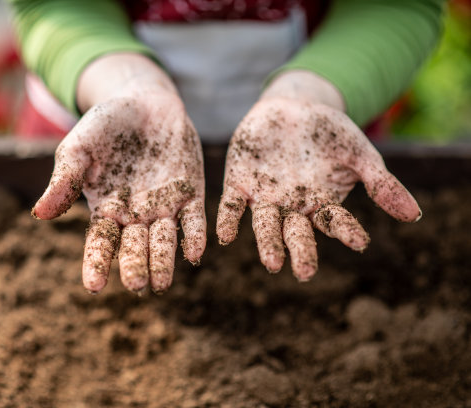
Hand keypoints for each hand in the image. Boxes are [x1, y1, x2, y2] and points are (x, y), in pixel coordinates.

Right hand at [32, 54, 205, 293]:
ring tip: (161, 283)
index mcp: (106, 210)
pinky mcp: (190, 193)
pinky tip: (195, 252)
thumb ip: (64, 179)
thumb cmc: (104, 125)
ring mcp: (164, 206)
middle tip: (136, 285)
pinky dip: (194, 235)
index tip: (94, 286)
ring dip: (164, 261)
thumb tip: (39, 213)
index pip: (100, 243)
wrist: (143, 99)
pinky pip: (193, 219)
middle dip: (135, 265)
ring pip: (164, 240)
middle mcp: (136, 215)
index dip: (96, 263)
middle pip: (134, 247)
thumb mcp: (78, 148)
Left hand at [217, 72, 420, 280]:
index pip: (335, 221)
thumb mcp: (358, 152)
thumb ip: (380, 182)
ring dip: (266, 242)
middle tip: (303, 272)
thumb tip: (414, 214)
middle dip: (300, 251)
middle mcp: (291, 207)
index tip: (360, 242)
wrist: (292, 106)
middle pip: (296, 233)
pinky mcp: (238, 183)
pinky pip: (231, 206)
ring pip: (264, 225)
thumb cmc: (329, 132)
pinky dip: (228, 220)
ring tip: (271, 262)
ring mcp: (264, 197)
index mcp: (321, 203)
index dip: (347, 231)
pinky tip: (225, 236)